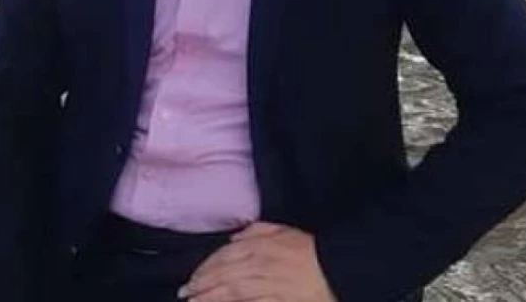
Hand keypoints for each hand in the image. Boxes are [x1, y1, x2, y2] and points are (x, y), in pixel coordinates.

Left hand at [179, 223, 337, 301]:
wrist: (340, 269)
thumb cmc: (313, 251)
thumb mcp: (284, 231)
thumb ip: (258, 230)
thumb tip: (234, 236)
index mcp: (261, 244)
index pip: (225, 255)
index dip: (205, 267)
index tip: (193, 277)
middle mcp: (260, 263)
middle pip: (223, 273)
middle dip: (201, 284)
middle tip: (185, 292)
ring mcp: (267, 284)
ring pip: (231, 291)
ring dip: (209, 297)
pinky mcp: (277, 301)